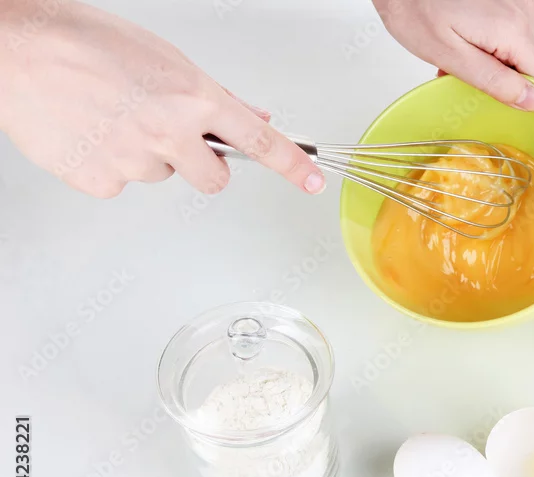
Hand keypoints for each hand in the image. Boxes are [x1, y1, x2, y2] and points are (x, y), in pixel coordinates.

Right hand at [0, 0, 324, 197]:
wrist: (17, 47)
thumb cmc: (85, 41)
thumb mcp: (164, 60)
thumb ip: (215, 97)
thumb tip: (255, 117)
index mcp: (195, 97)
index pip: (261, 142)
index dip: (293, 166)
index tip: (313, 183)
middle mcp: (171, 132)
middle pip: (214, 179)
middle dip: (201, 166)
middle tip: (169, 137)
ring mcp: (135, 160)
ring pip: (161, 177)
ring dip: (146, 156)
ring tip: (111, 117)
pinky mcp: (100, 180)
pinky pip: (119, 185)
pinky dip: (108, 166)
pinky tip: (89, 133)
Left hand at [373, 0, 533, 111]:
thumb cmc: (414, 8)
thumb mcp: (451, 56)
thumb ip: (495, 82)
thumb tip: (533, 101)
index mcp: (512, 29)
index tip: (518, 113)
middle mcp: (522, 11)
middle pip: (532, 65)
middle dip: (504, 80)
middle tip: (468, 76)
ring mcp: (516, 2)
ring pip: (519, 50)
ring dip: (495, 61)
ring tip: (462, 53)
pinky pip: (510, 32)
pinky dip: (491, 43)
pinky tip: (467, 39)